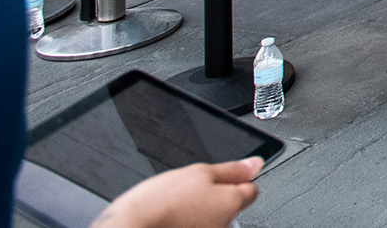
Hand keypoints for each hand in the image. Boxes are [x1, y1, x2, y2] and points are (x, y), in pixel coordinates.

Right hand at [91, 158, 260, 227]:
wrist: (131, 226)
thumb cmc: (161, 202)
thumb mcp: (199, 171)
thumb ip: (231, 169)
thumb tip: (255, 163)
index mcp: (232, 202)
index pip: (251, 188)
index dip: (237, 179)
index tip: (222, 177)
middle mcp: (226, 224)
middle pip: (229, 204)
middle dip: (215, 195)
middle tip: (191, 189)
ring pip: (211, 216)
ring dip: (200, 209)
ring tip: (177, 204)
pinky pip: (196, 225)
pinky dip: (188, 221)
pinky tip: (173, 217)